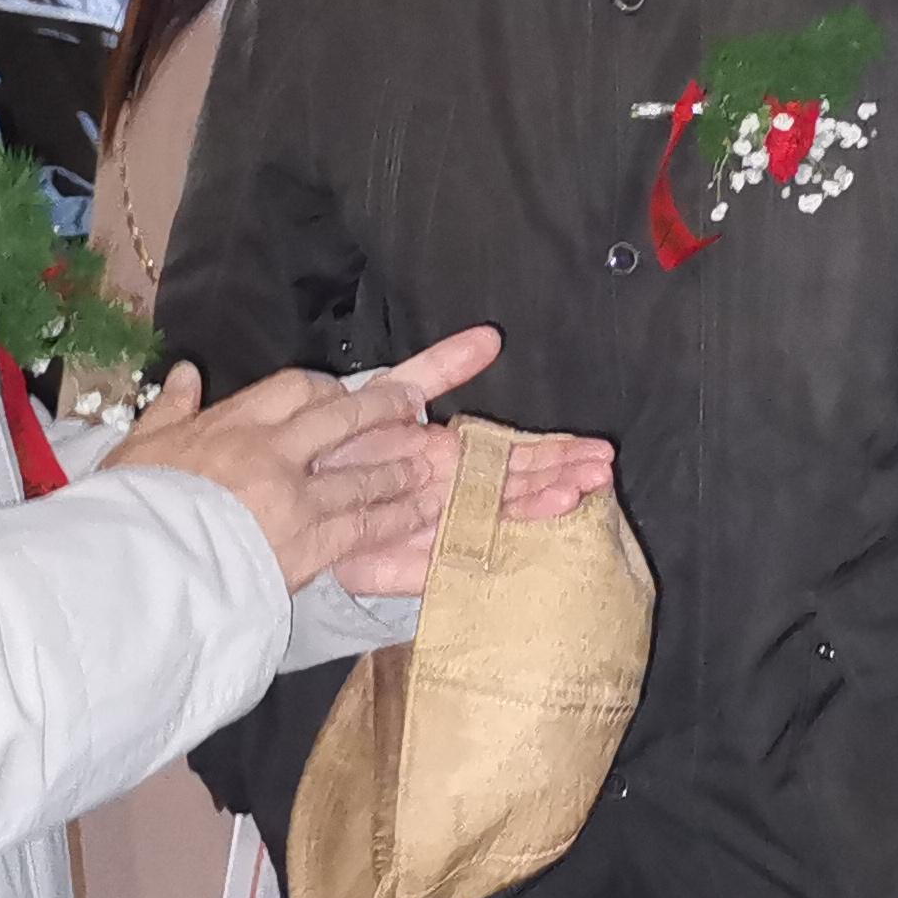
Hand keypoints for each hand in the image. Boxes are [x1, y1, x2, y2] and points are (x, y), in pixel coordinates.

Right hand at [111, 329, 558, 595]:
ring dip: (405, 467)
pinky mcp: (309, 543)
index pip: (292, 389)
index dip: (323, 389)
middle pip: (344, 416)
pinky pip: (366, 524)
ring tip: (439, 463)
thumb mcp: (139, 449)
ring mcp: (295, 497)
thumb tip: (186, 374)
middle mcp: (271, 452)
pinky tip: (427, 512)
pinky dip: (400, 516)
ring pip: (366, 471)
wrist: (135, 568)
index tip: (337, 393)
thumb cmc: (127, 511)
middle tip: (417, 401)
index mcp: (230, 426)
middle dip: (387, 406)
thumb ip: (170, 409)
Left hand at [306, 332, 615, 607]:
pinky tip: (532, 529)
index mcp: (454, 457)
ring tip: (582, 489)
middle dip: (558, 474)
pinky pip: (456, 555)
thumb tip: (490, 336)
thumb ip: (438, 367)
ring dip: (539, 502)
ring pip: (497, 515)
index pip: (515, 454)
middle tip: (602, 467)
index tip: (596, 450)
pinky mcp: (416, 560)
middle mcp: (454, 493)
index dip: (554, 452)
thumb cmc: (346, 448)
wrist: (295, 503)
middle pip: (516, 484)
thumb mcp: (391, 395)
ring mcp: (439, 526)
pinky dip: (489, 542)